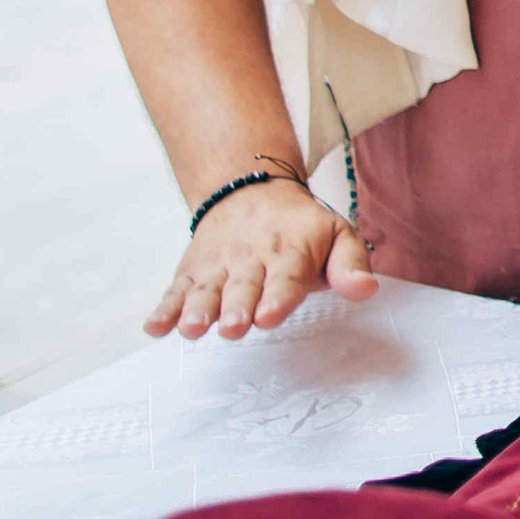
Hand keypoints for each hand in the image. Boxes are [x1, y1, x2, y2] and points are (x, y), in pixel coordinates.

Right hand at [146, 180, 376, 341]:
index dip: (278, 298)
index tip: (269, 316)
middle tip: (232, 327)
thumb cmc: (301, 228)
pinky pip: (176, 290)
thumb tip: (365, 290)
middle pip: (242, 287)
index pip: (285, 279)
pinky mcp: (193, 272)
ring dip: (197, 309)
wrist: (250, 190)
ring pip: (206, 290)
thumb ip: (350, 265)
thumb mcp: (337, 235)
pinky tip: (154, 327)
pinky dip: (163, 308)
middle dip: (236, 308)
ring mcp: (218, 266)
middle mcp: (250, 260)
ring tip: (191, 328)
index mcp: (289, 252)